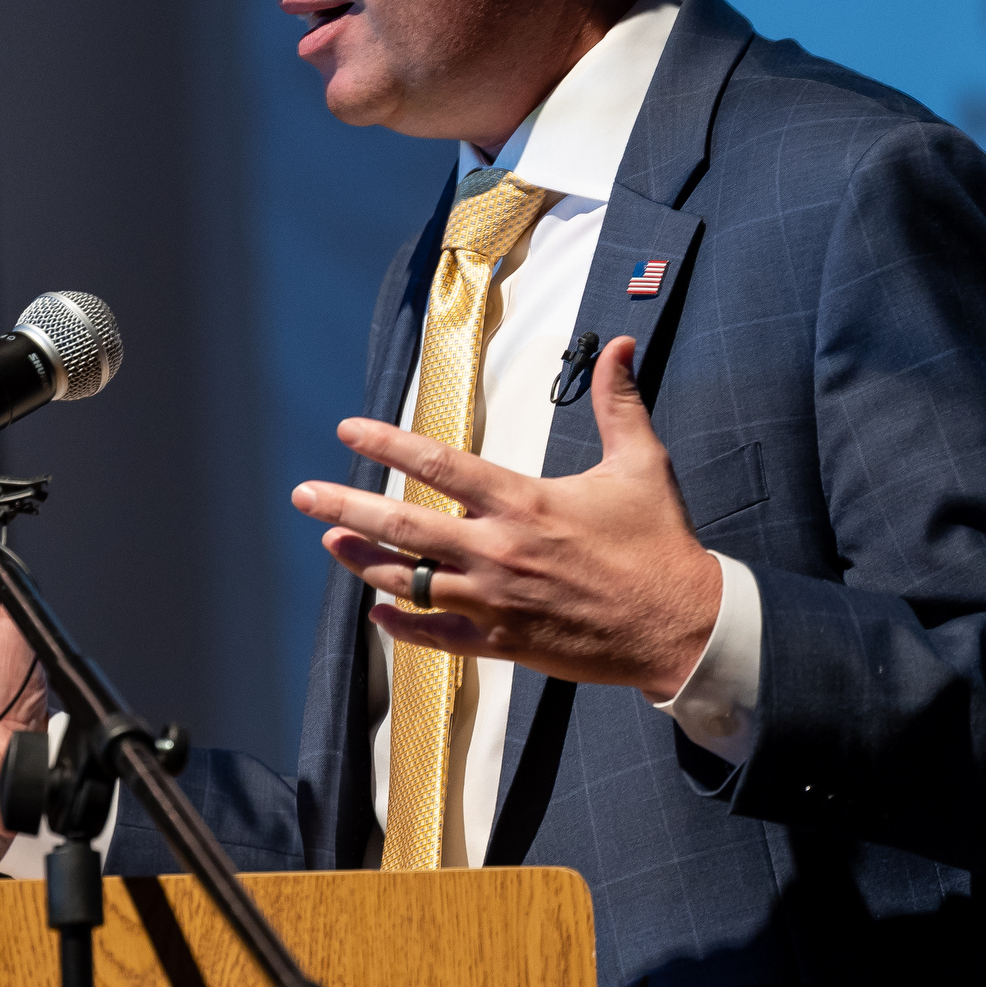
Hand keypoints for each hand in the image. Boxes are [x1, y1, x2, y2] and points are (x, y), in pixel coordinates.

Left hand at [295, 336, 722, 700]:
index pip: (441, 465)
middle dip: (347, 508)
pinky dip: (403, 626)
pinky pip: (438, 636)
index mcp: (526, 503)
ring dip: (365, 563)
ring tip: (331, 544)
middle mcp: (500, 552)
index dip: (389, 444)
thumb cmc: (660, 543)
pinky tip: (379, 613)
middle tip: (305, 495)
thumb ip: (620, 402)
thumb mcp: (643, 463)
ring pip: (412, 581)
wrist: (680, 625)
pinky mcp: (505, 642)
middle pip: (405, 527)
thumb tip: (619, 344)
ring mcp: (497, 601)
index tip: (349, 432)